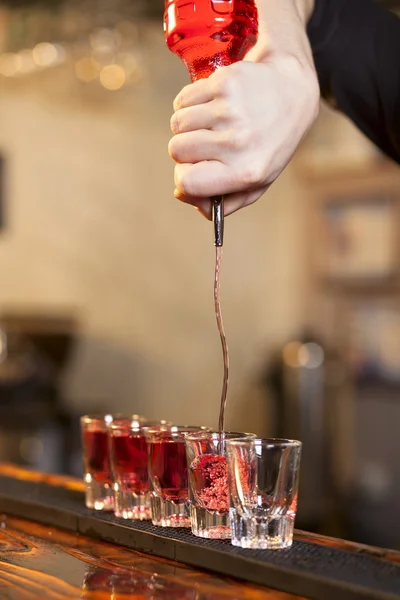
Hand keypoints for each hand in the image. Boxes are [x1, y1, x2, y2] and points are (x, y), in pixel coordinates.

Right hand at [168, 0, 318, 218]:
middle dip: (185, 149)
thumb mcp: (257, 182)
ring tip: (210, 124)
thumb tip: (182, 195)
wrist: (292, 92)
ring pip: (177, 124)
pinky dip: (189, 103)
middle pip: (177, 150)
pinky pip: (183, 100)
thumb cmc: (269, 144)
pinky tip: (211, 106)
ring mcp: (230, 110)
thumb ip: (222, 201)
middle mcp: (238, 142)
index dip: (183, 179)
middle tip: (206, 144)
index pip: (188, 182)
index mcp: (246, 172)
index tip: (191, 172)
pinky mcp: (224, 83)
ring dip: (186, 125)